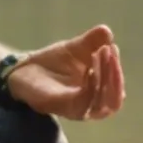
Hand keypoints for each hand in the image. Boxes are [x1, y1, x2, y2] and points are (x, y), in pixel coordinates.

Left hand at [6, 24, 124, 121]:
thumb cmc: (54, 63)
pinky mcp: (59, 107)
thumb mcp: (76, 49)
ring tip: (99, 54)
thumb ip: (92, 42)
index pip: (117, 94)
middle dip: (114, 76)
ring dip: (105, 79)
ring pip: (99, 104)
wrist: (25, 68)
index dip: (118, 73)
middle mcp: (87, 107)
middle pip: (112, 102)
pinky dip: (89, 88)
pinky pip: (81, 103)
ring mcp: (74, 110)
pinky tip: (89, 70)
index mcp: (95, 96)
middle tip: (109, 51)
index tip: (112, 48)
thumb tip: (107, 32)